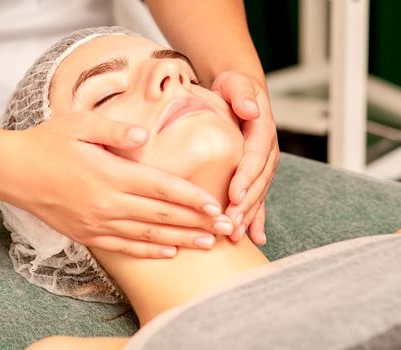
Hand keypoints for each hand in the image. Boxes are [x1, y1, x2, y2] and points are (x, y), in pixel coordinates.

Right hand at [0, 111, 226, 257]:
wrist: (13, 171)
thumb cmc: (47, 143)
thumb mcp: (79, 124)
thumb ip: (114, 128)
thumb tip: (144, 136)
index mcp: (111, 174)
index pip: (161, 188)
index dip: (191, 198)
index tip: (216, 206)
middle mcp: (108, 203)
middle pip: (161, 216)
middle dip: (197, 223)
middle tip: (225, 229)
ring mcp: (97, 222)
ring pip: (148, 235)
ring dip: (180, 240)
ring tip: (207, 244)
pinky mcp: (87, 234)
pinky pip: (124, 247)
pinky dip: (149, 252)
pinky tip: (168, 253)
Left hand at [212, 71, 279, 244]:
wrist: (239, 94)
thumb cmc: (233, 89)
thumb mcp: (235, 83)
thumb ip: (241, 94)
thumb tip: (251, 109)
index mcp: (262, 131)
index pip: (254, 158)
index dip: (246, 177)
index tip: (234, 196)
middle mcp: (266, 152)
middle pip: (257, 182)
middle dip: (245, 205)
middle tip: (230, 224)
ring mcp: (263, 165)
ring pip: (258, 194)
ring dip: (247, 216)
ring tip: (235, 235)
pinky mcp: (256, 174)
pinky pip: (259, 197)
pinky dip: (257, 218)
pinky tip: (255, 237)